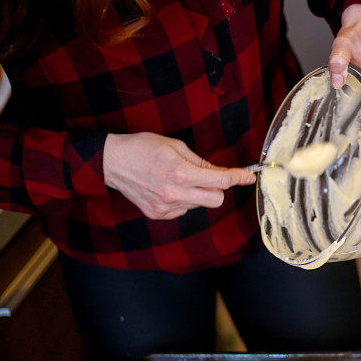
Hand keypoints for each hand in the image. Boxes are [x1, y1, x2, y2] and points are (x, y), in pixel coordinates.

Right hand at [103, 132, 254, 219]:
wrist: (112, 162)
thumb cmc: (143, 148)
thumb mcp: (175, 146)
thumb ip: (200, 162)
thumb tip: (220, 172)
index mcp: (180, 173)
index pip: (220, 180)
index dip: (238, 177)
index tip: (248, 177)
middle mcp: (174, 193)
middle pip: (216, 200)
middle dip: (218, 189)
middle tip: (209, 178)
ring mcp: (166, 207)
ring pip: (199, 205)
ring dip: (197, 193)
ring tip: (177, 179)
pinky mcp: (158, 214)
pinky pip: (183, 210)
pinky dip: (183, 200)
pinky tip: (167, 188)